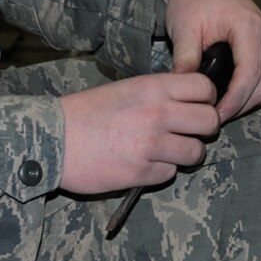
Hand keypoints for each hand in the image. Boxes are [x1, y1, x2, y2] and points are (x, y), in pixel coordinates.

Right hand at [57, 71, 223, 194]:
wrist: (51, 139)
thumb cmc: (86, 112)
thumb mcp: (126, 89)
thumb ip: (159, 93)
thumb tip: (190, 101)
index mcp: (154, 87)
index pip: (205, 87)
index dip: (206, 99)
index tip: (197, 107)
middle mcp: (158, 113)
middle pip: (209, 121)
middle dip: (203, 129)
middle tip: (188, 133)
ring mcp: (151, 144)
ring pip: (196, 152)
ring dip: (185, 154)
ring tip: (165, 151)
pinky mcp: (141, 172)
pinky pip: (170, 173)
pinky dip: (161, 171)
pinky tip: (143, 163)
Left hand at [162, 0, 260, 120]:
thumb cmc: (192, 0)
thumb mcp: (183, 28)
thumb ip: (185, 58)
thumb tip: (183, 90)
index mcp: (249, 26)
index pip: (249, 75)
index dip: (234, 101)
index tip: (215, 116)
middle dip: (240, 107)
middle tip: (213, 119)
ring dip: (247, 102)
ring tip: (220, 110)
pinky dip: (253, 91)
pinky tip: (231, 98)